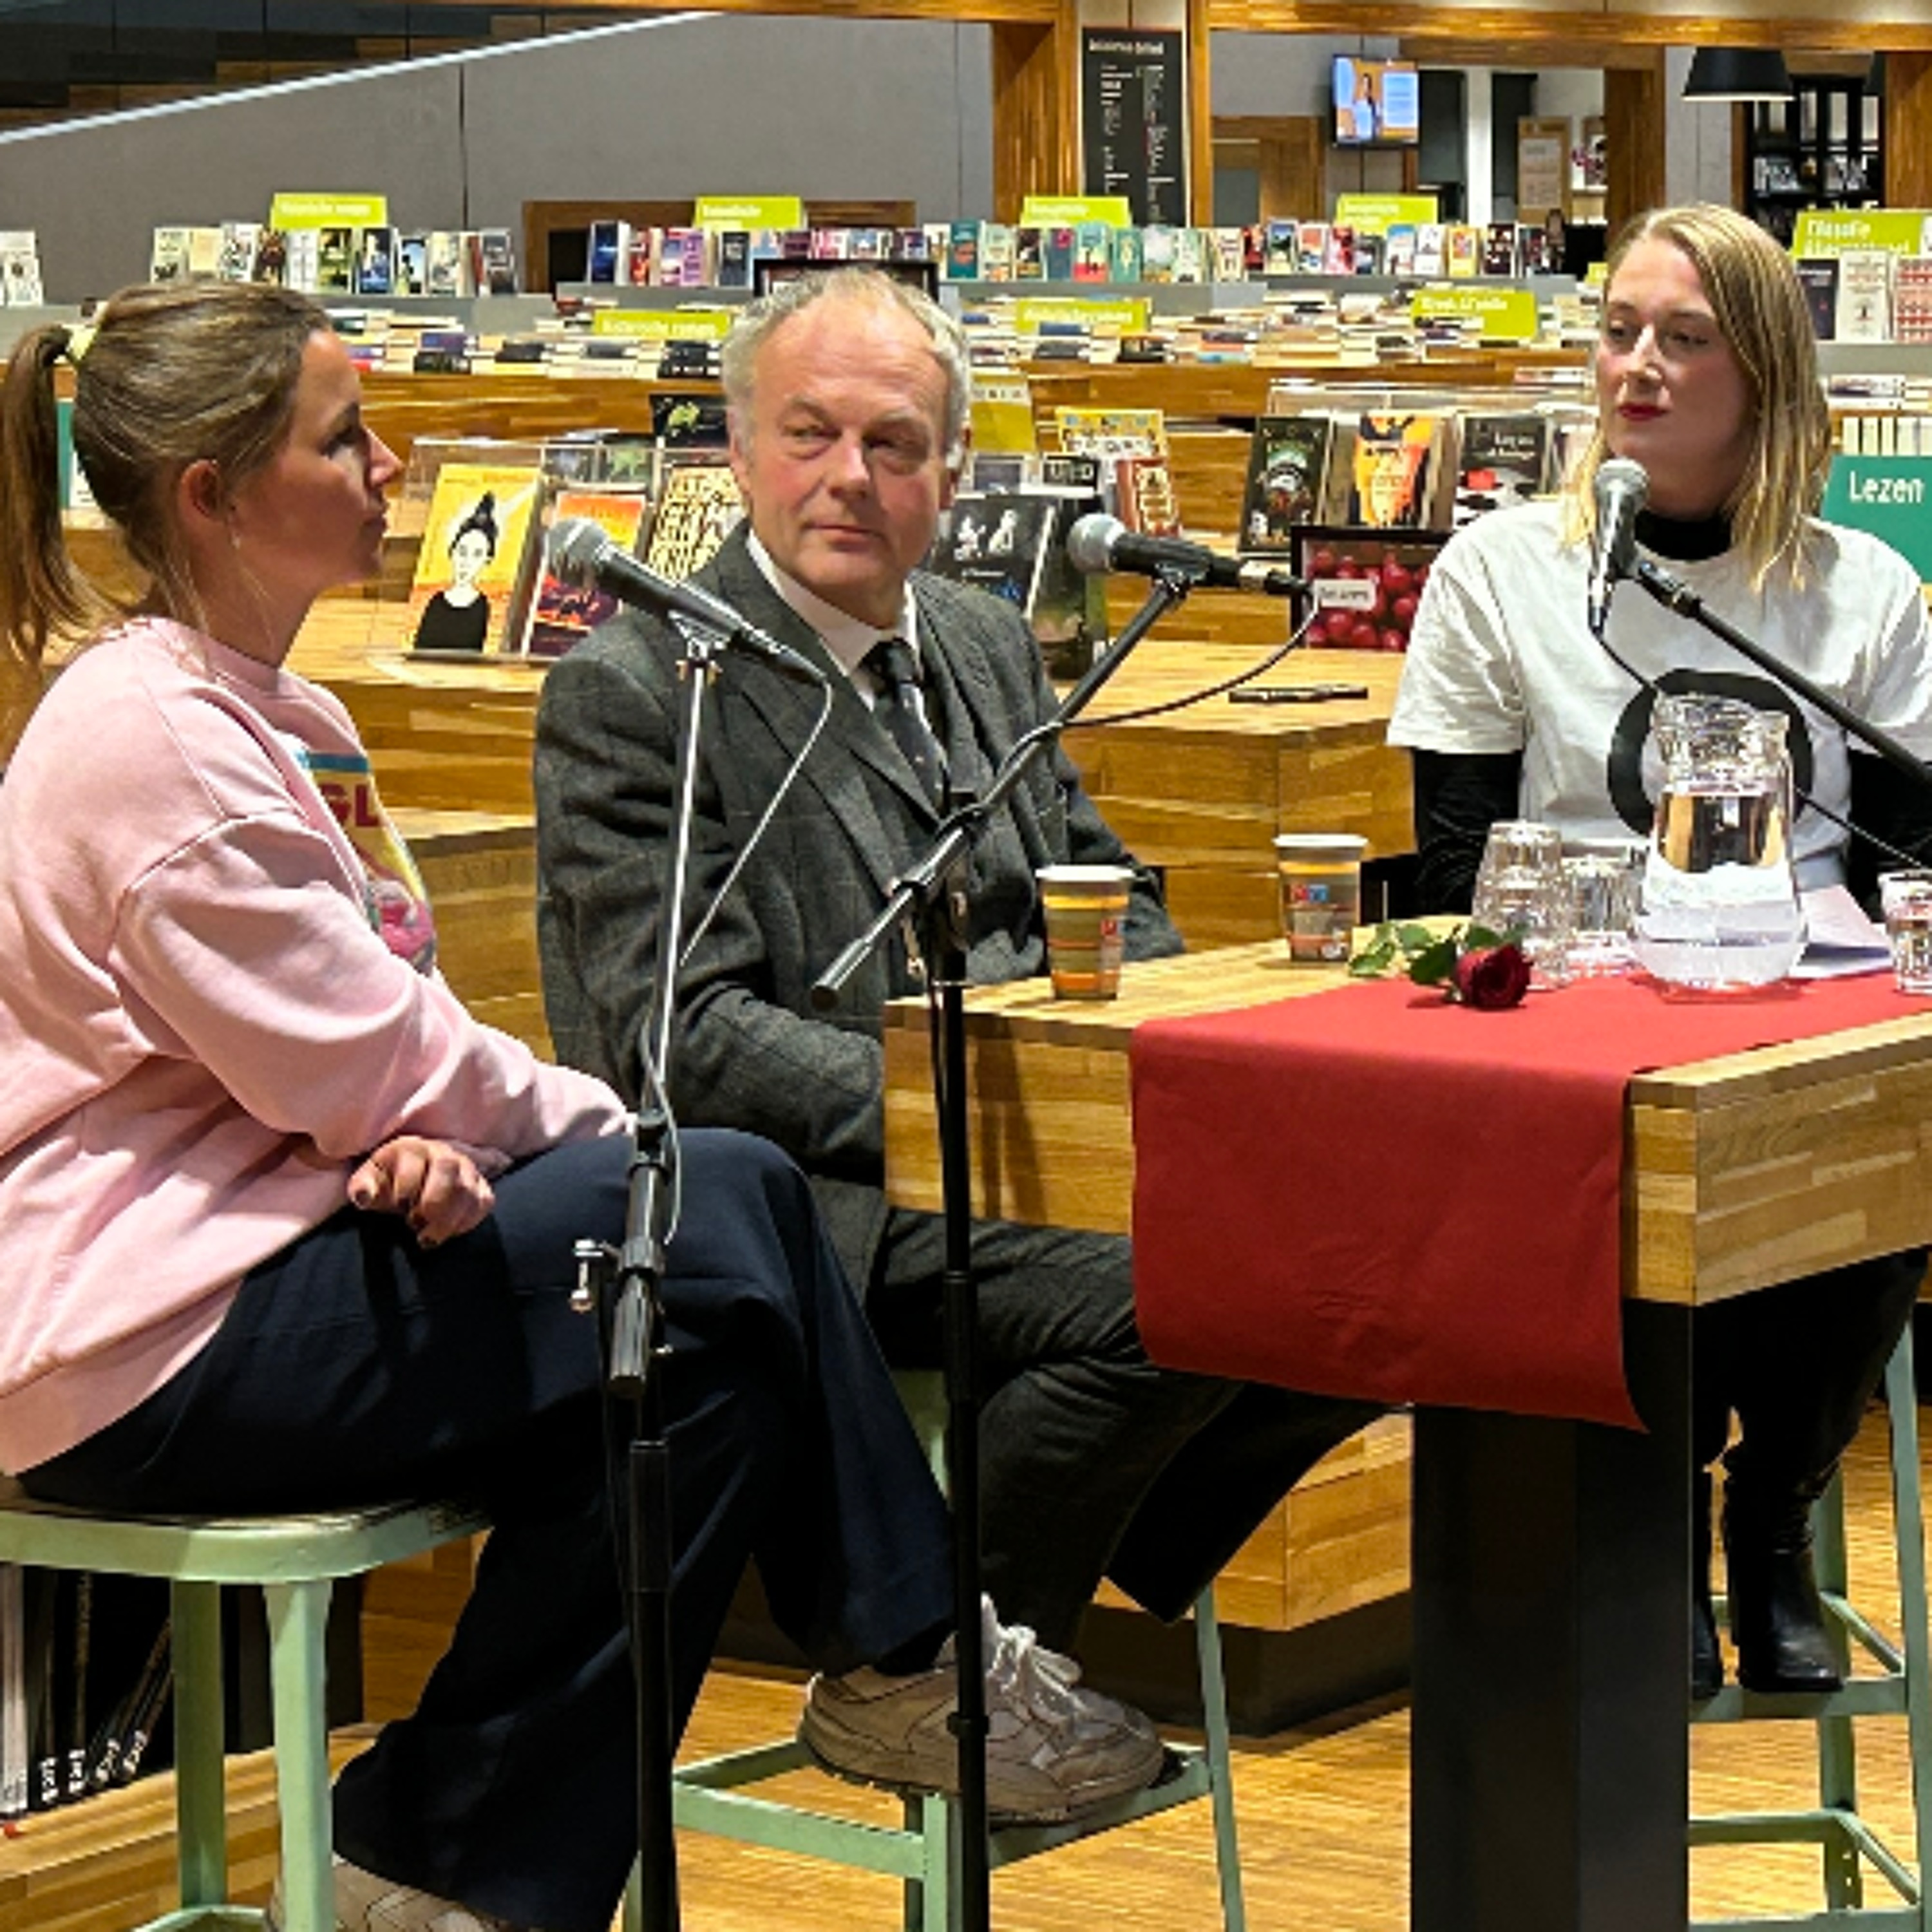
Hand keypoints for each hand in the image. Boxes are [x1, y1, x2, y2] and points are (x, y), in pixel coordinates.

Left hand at [347, 1136, 494, 1248]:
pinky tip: (449, 1231)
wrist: (412, 1182)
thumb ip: (363, 1187)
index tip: (399, 1207)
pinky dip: (468, 1220)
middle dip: (433, 1202)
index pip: (413, 1162)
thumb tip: (363, 1197)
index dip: (405, 1188)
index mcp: (411, 1148)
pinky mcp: (480, 1185)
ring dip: (449, 1219)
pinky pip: (484, 1201)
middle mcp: (442, 1153)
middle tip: (416, 1225)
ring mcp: (465, 1169)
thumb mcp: (369, 1182)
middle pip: (448, 1169)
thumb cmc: (388, 1184)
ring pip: (468, 1189)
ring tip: (429, 1237)